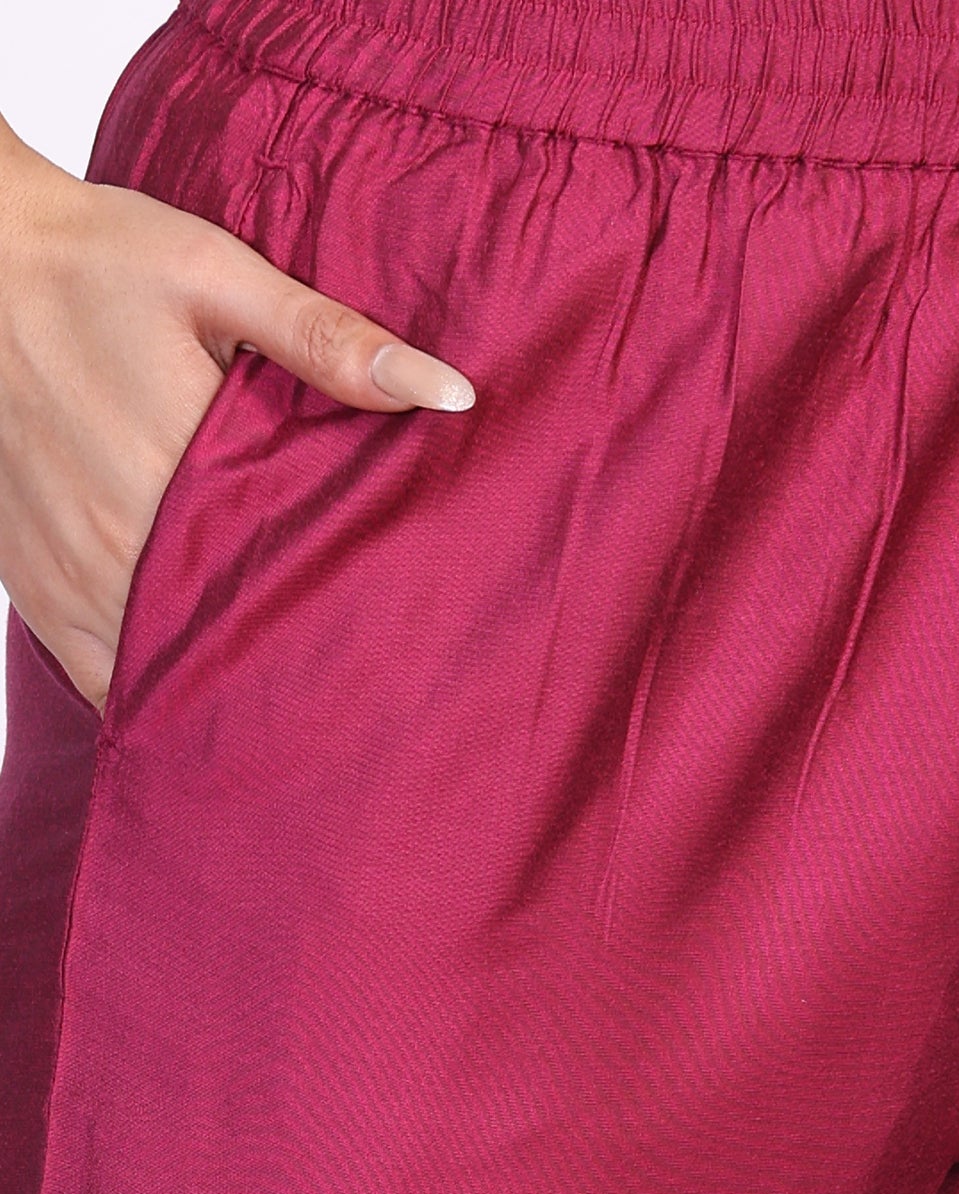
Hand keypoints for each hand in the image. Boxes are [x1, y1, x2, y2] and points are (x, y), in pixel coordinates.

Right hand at [0, 132, 475, 714]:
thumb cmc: (97, 260)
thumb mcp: (217, 276)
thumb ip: (329, 341)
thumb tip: (448, 392)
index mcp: (178, 468)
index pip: (282, 581)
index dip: (340, 620)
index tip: (390, 640)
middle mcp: (119, 537)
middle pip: (224, 639)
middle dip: (286, 662)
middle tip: (352, 681)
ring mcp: (70, 572)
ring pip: (159, 669)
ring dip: (217, 683)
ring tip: (283, 697)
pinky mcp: (33, 584)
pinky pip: (93, 674)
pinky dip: (142, 687)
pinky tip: (191, 687)